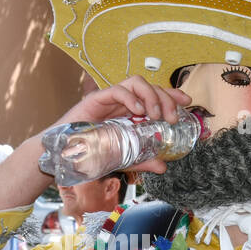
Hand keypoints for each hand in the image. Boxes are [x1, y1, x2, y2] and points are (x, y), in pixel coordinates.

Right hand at [54, 75, 189, 175]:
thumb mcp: (124, 158)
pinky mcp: (97, 99)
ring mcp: (110, 99)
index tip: (187, 102)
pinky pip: (118, 90)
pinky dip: (131, 98)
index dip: (172, 95)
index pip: (156, 96)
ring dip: (151, 95)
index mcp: (131, 112)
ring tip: (154, 115)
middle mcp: (123, 103)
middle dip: (166, 98)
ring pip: (136, 82)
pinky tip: (137, 111)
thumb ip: (142, 160)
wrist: (63, 154)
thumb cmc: (91, 152)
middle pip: (150, 87)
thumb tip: (164, 167)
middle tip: (172, 118)